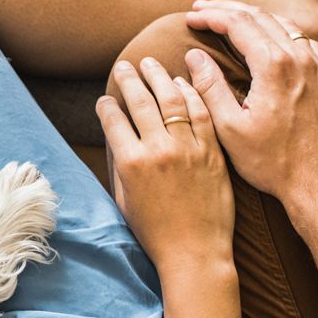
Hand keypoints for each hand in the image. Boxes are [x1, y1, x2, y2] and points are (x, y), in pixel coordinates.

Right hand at [98, 57, 233, 273]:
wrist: (196, 253)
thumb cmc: (156, 233)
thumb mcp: (124, 200)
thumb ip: (120, 165)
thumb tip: (116, 137)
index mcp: (131, 163)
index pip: (113, 119)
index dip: (106, 105)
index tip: (105, 99)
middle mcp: (159, 150)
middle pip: (141, 101)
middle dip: (130, 79)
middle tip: (125, 65)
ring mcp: (188, 149)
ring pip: (172, 99)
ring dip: (159, 76)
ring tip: (150, 64)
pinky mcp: (212, 152)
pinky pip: (201, 113)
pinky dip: (190, 93)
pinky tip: (181, 83)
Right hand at [182, 1, 317, 207]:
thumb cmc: (274, 164)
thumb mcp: (230, 129)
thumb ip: (209, 87)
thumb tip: (194, 56)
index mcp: (274, 66)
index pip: (237, 23)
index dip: (210, 16)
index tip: (189, 17)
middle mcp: (301, 58)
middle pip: (261, 16)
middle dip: (228, 9)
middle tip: (203, 9)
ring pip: (286, 25)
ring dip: (256, 17)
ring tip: (232, 18)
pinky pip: (306, 42)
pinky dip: (283, 33)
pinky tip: (272, 40)